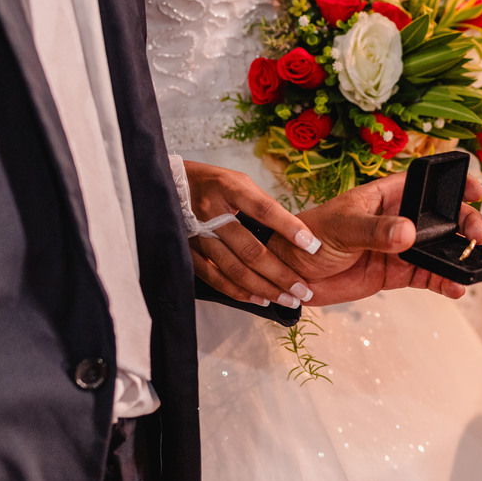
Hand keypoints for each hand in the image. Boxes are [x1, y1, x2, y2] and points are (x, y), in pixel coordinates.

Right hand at [182, 161, 318, 307]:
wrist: (168, 185)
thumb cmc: (211, 182)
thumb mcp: (238, 181)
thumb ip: (262, 205)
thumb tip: (294, 231)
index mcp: (228, 189)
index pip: (264, 210)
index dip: (289, 228)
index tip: (313, 245)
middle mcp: (211, 212)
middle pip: (250, 249)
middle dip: (281, 273)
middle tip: (304, 290)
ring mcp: (197, 235)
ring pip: (234, 269)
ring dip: (264, 288)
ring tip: (288, 299)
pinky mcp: (187, 251)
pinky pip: (214, 277)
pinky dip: (237, 291)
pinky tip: (258, 299)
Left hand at [266, 172, 481, 305]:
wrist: (288, 273)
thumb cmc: (307, 236)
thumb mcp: (341, 228)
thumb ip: (374, 231)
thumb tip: (408, 233)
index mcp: (385, 195)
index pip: (425, 183)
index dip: (453, 183)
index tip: (475, 190)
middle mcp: (398, 218)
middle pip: (442, 217)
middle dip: (465, 223)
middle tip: (476, 237)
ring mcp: (399, 247)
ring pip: (439, 249)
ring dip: (458, 256)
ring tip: (471, 266)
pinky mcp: (396, 274)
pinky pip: (428, 276)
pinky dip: (444, 282)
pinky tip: (456, 287)